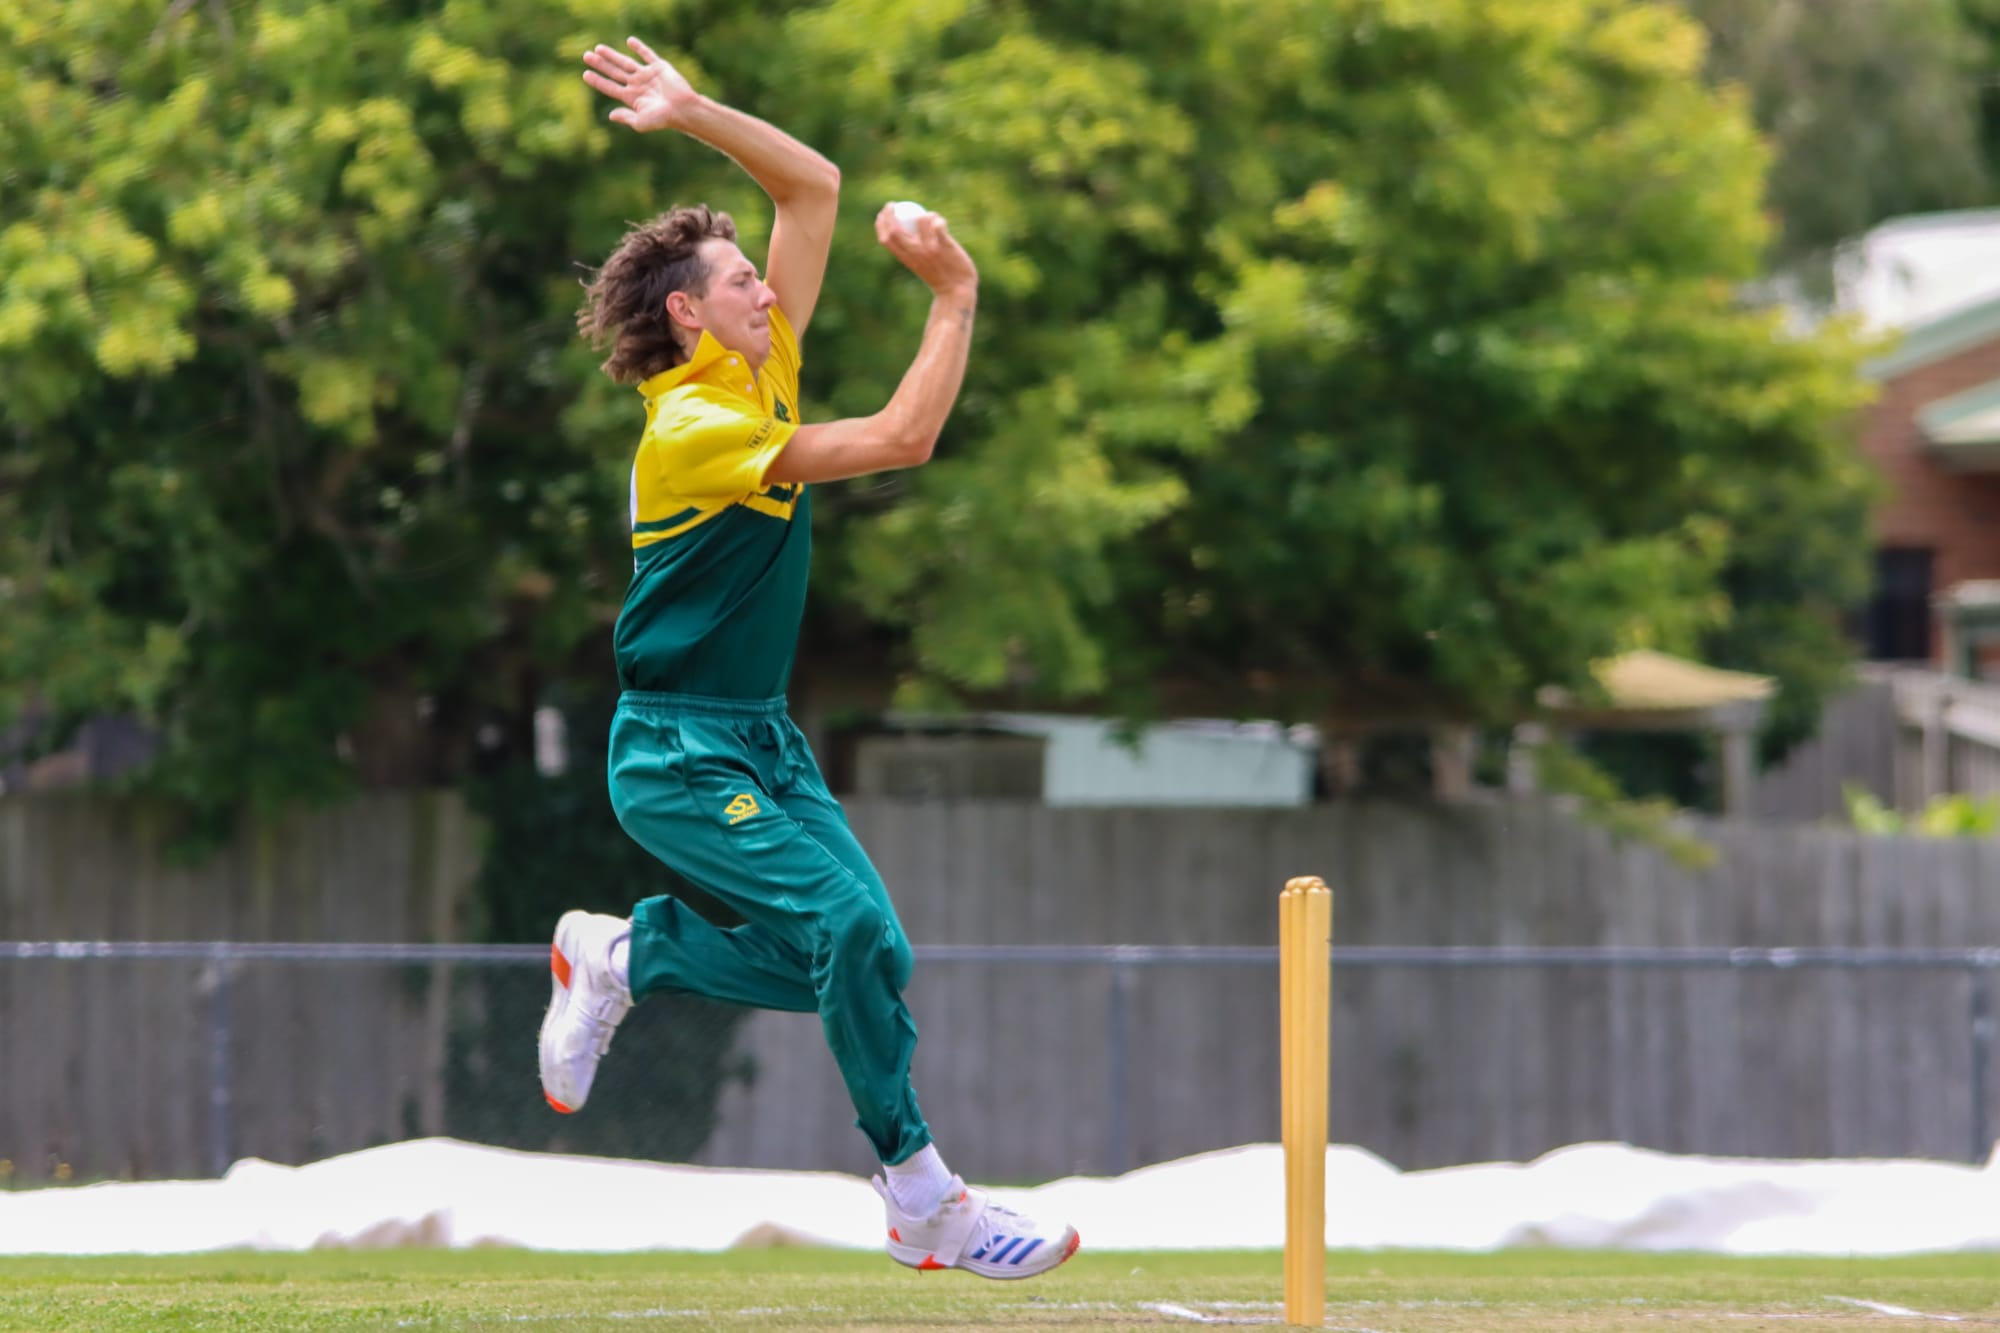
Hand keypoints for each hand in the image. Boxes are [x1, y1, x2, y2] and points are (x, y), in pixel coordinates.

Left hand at [582, 37, 698, 133]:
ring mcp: (648, 75)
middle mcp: (638, 85)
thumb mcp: (641, 122)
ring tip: (598, 49)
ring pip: (626, 63)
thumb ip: (625, 117)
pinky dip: (639, 48)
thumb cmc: (663, 119)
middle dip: (601, 65)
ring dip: (612, 56)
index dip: (598, 81)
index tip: (585, 74)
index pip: (610, 87)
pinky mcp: (660, 68)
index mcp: (632, 98)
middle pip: (615, 73)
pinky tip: (629, 41)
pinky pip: (647, 55)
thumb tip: (610, 116)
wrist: (684, 109)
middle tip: (586, 56)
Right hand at [875, 204, 977, 302]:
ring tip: (932, 219)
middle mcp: (915, 253)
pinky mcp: (945, 246)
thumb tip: (905, 232)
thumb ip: (912, 251)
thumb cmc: (939, 276)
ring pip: (921, 220)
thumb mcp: (919, 265)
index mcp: (906, 258)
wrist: (956, 291)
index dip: (881, 223)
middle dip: (889, 213)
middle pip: (894, 229)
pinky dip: (938, 219)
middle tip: (894, 204)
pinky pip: (938, 225)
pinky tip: (941, 222)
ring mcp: (930, 249)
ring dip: (925, 214)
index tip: (883, 213)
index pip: (885, 239)